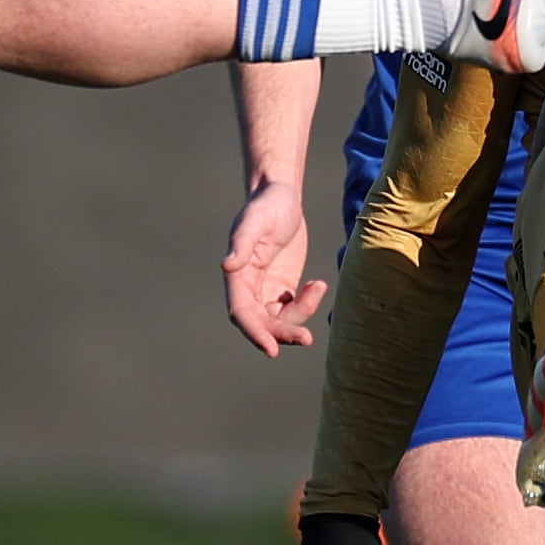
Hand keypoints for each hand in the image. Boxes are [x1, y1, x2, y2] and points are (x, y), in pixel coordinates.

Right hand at [223, 179, 327, 354]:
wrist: (282, 196)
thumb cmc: (267, 204)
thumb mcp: (255, 221)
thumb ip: (242, 243)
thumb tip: (227, 266)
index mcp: (237, 275)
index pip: (241, 313)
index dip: (255, 333)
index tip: (272, 349)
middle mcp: (249, 287)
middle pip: (262, 323)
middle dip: (282, 333)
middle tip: (306, 338)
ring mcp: (266, 290)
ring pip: (280, 320)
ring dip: (300, 315)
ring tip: (317, 286)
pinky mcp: (284, 287)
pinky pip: (294, 308)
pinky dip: (307, 304)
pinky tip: (317, 284)